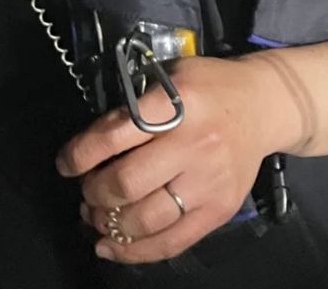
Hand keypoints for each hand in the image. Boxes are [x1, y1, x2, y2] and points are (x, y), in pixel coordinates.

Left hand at [55, 55, 300, 264]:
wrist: (262, 105)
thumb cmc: (208, 86)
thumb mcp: (169, 76)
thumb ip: (134, 104)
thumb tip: (91, 142)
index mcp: (176, 103)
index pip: (117, 134)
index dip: (82, 154)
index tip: (65, 163)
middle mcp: (194, 144)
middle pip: (129, 182)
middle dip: (93, 193)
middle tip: (83, 191)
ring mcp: (209, 182)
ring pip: (147, 218)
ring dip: (109, 224)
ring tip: (94, 217)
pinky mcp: (219, 210)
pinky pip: (172, 242)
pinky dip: (136, 251)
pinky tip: (111, 246)